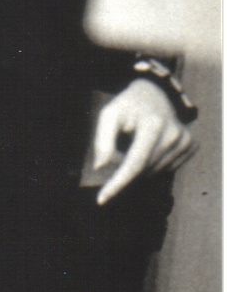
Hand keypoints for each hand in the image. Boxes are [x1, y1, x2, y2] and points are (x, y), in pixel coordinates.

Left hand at [93, 78, 195, 204]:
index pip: (135, 164)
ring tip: (135, 144)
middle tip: (119, 150)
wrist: (154, 93)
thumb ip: (102, 140)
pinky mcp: (190, 146)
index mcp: (153, 125)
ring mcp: (185, 141)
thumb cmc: (128, 105)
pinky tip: (149, 147)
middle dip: (125, 169)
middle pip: (143, 170)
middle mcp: (174, 134)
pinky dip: (152, 164)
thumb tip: (101, 166)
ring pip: (155, 172)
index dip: (117, 184)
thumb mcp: (109, 114)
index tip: (101, 199)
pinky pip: (166, 168)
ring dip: (139, 167)